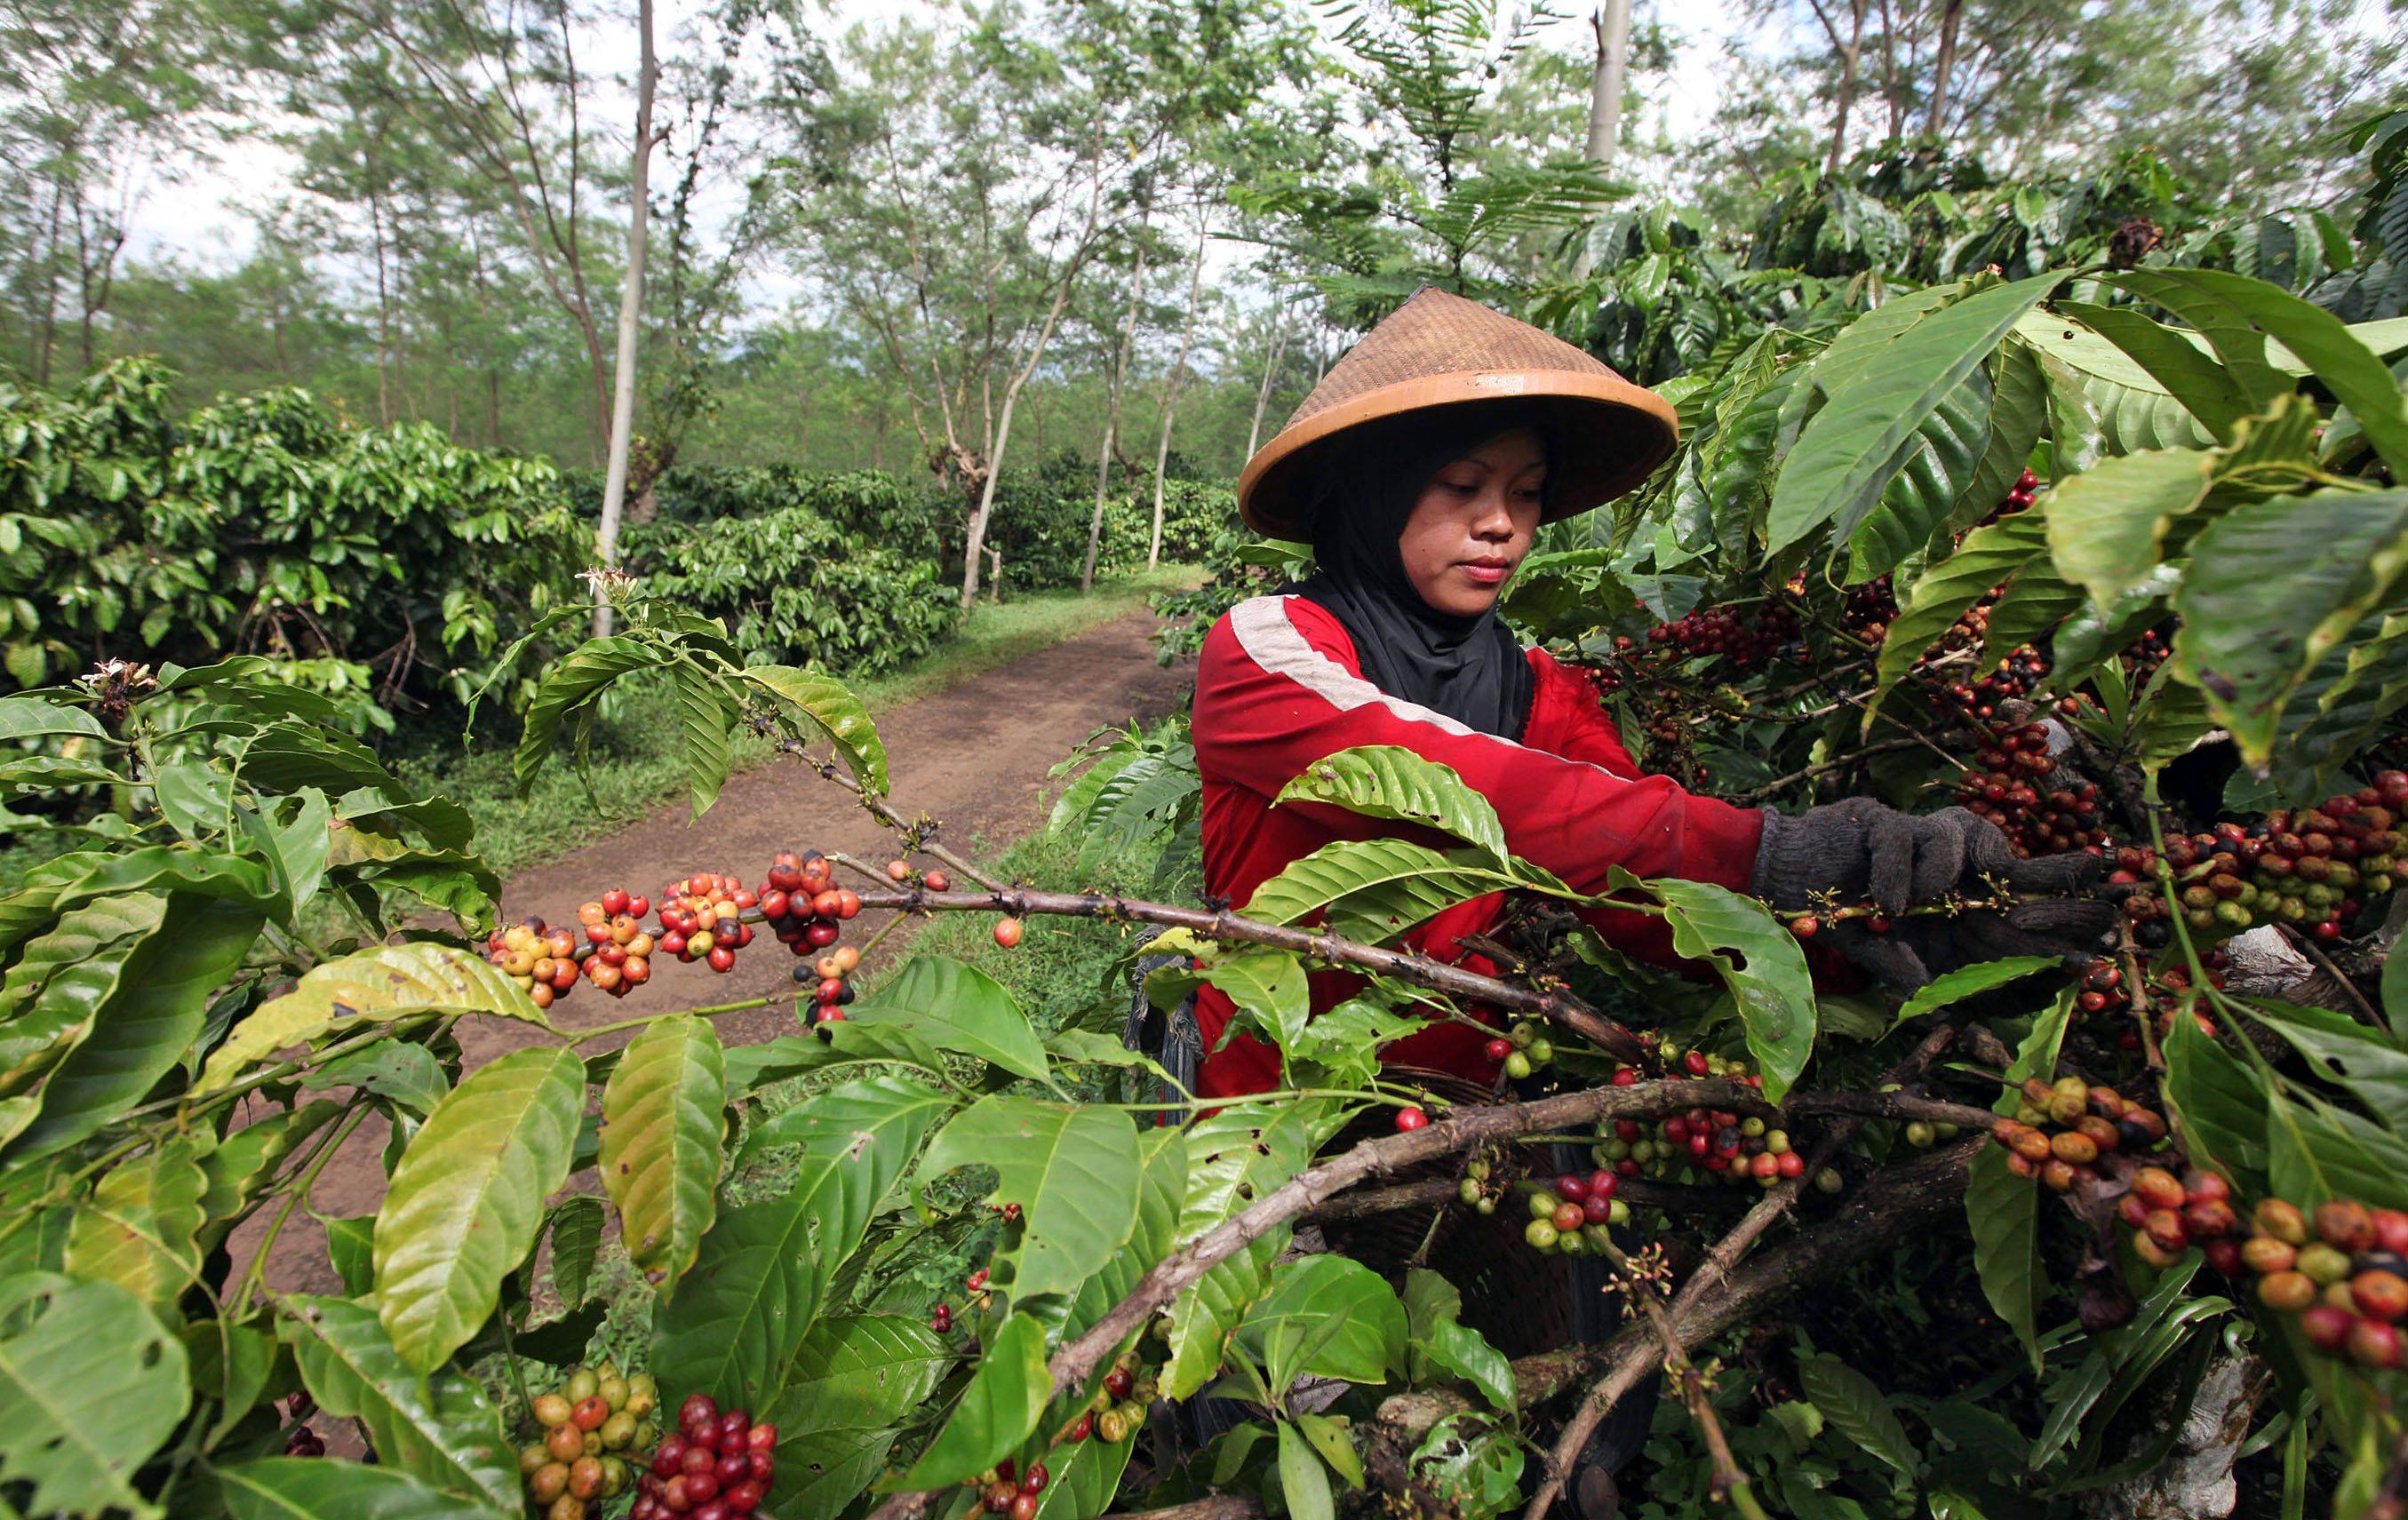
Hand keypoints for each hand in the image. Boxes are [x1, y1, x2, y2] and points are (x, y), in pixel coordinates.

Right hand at [1752, 798, 2112, 989]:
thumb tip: (1978, 1033)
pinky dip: (1899, 876)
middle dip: (2058, 877)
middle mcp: (1951, 869)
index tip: (2105, 942)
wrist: (1777, 885)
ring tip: (1909, 907)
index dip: (2062, 922)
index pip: (2023, 912)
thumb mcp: (1897, 967)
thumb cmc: (1844, 923)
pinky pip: (1907, 839)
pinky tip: (1885, 905)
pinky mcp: (1883, 818)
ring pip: (1967, 837)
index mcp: (1959, 906)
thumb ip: (1936, 992)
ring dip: (1943, 874)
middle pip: (2019, 867)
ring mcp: (1919, 837)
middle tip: (2100, 883)